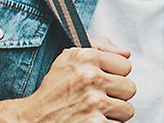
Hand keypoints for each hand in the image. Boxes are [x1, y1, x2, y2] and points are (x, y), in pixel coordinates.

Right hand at [12, 36, 136, 121]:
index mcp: (85, 57)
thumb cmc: (54, 90)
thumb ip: (99, 48)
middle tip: (96, 99)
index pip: (126, 66)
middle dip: (116, 96)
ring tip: (93, 112)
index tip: (99, 82)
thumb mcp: (69, 60)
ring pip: (127, 110)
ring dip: (112, 114)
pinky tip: (89, 121)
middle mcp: (90, 77)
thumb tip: (126, 54)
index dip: (114, 76)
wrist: (32, 119)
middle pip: (130, 88)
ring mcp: (93, 102)